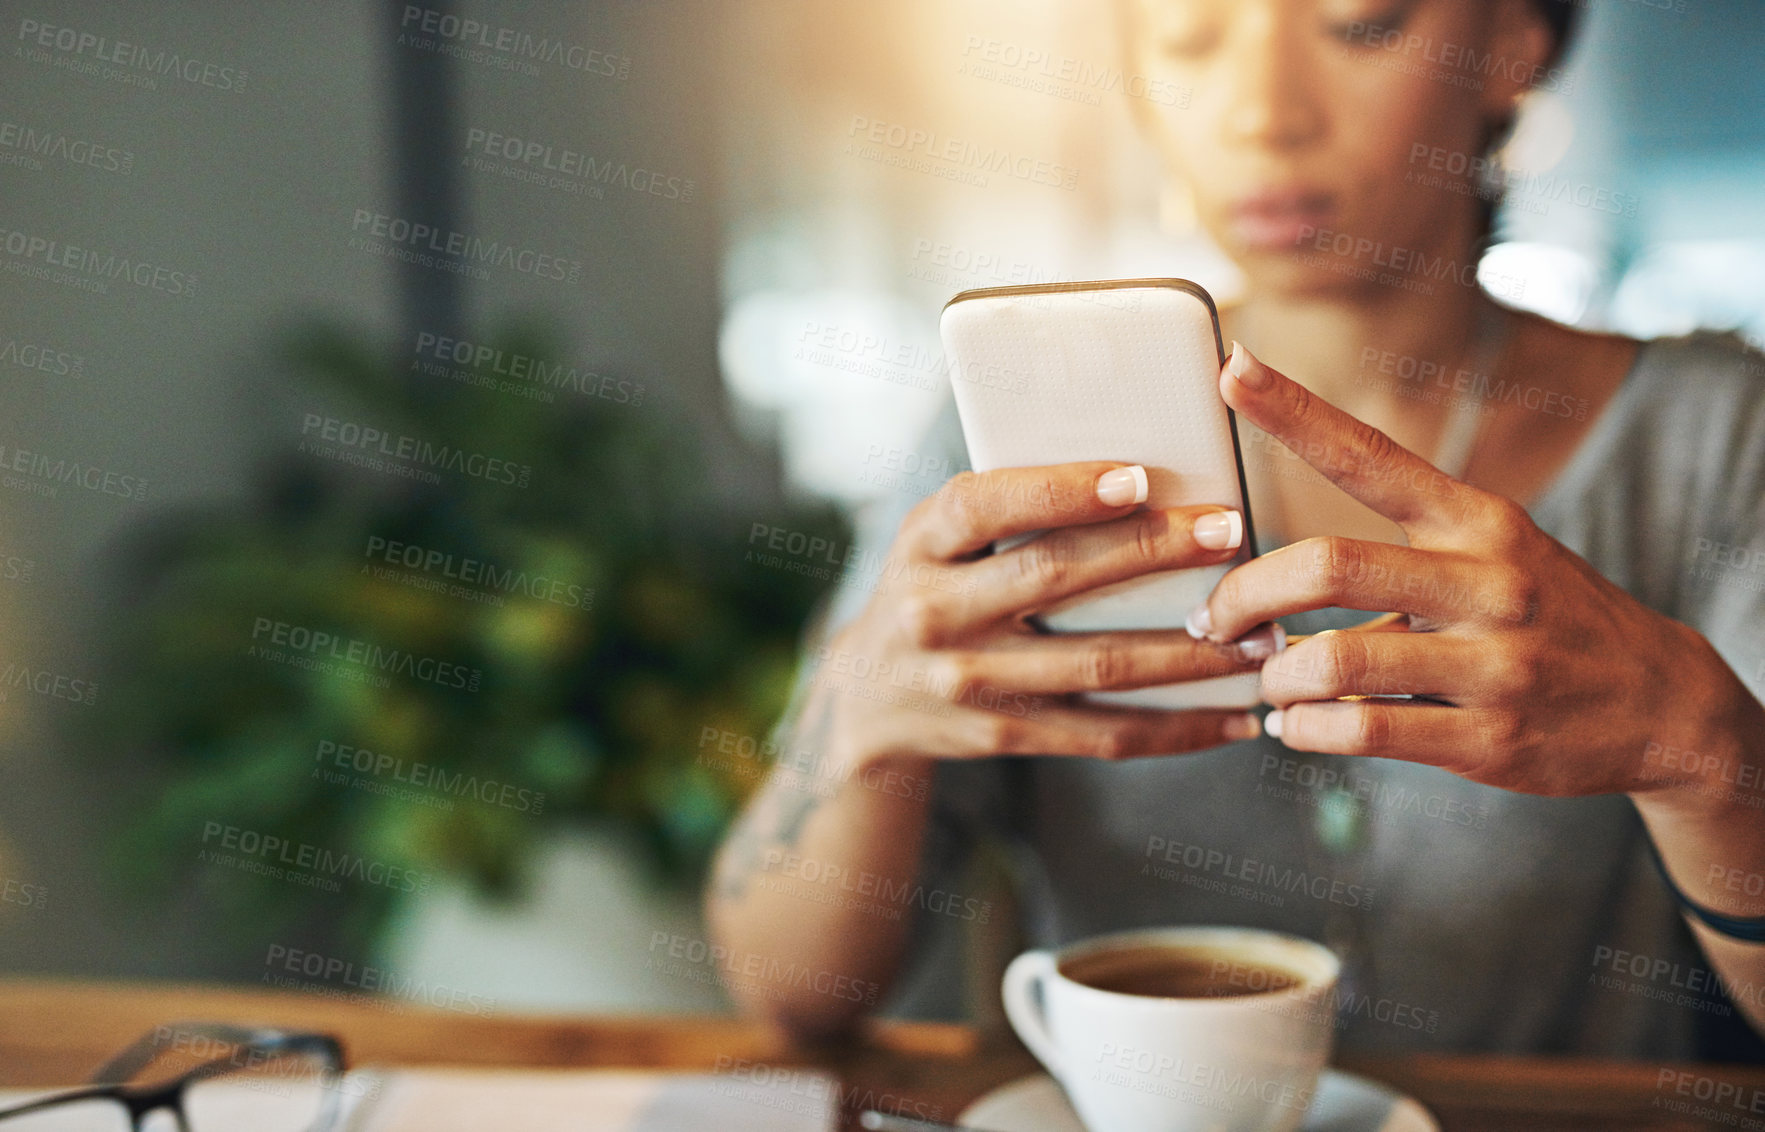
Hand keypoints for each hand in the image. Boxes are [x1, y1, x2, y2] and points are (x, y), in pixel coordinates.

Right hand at [809, 461, 1277, 774]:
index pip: (986, 506)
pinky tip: (1238, 714)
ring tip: (1263, 633)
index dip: (1061, 491)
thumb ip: (1011, 505)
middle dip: (1149, 552)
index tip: (1138, 476)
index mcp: (921, 541)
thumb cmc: (934, 582)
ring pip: (1097, 666)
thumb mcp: (939, 533)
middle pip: (1053, 578)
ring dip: (1190, 651)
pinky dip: (1180, 729)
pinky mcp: (1006, 737)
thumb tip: (1141, 469)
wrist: (868, 696)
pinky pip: (1105, 736)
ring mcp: (970, 684)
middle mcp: (934, 613)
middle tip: (1230, 531)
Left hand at [1191, 343, 1729, 799]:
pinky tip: (1296, 727)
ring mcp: (1493, 663)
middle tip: (1213, 621)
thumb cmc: (1543, 617)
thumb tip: (1267, 589)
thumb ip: (1392, 558)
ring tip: (1267, 684)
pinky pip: (1365, 731)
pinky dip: (1306, 730)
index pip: (1369, 455)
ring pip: (1337, 661)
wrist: (1663, 702)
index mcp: (1475, 520)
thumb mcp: (1489, 556)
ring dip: (1276, 678)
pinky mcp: (1490, 738)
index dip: (1292, 411)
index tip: (1229, 366)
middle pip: (1329, 564)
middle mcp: (1486, 580)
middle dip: (1245, 594)